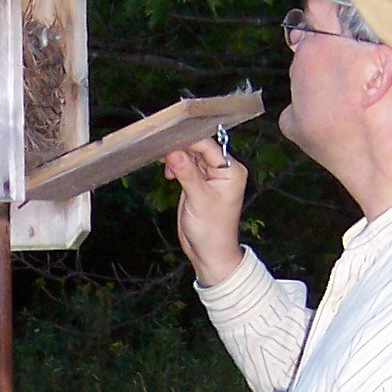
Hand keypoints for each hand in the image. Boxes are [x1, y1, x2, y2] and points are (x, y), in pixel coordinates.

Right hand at [163, 138, 248, 286]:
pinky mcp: (198, 183)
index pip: (208, 146)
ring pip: (190, 156)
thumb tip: (174, 152)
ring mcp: (210, 176)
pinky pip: (186, 166)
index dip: (188, 141)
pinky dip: (175, 166)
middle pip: (199, 148)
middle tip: (160, 149)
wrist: (209, 253)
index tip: (168, 138)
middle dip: (180, 148)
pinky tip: (167, 172)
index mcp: (231, 171)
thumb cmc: (212, 230)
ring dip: (175, 157)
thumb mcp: (199, 200)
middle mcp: (223, 170)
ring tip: (162, 162)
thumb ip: (187, 174)